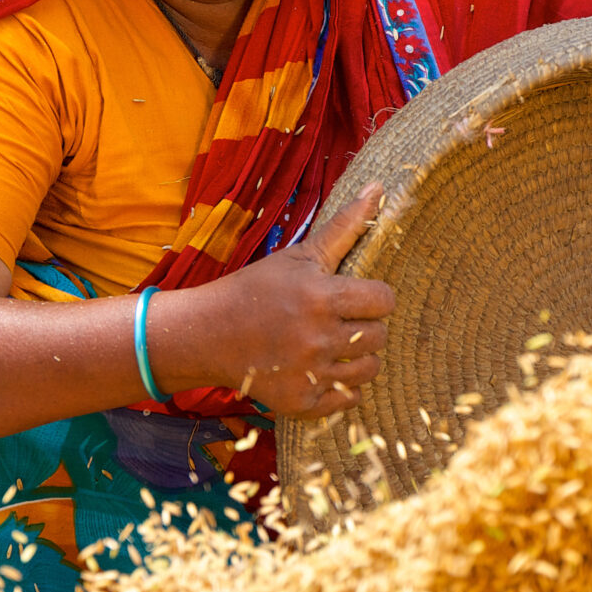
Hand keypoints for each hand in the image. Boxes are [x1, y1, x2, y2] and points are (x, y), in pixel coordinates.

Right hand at [151, 183, 395, 416]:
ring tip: (333, 345)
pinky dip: (341, 388)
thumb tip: (379, 188)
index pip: (384, 301)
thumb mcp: (299, 255)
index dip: (374, 298)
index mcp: (322, 297)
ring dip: (357, 358)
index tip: (355, 297)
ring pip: (368, 370)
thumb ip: (345, 226)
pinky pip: (348, 400)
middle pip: (379, 337)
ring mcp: (310, 374)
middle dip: (366, 327)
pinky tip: (321, 370)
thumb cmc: (256, 289)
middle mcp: (319, 338)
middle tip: (339, 321)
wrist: (207, 334)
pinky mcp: (301, 403)